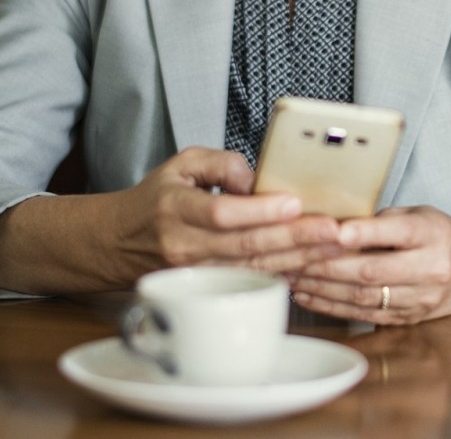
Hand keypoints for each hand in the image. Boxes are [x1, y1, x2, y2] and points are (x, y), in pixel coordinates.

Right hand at [110, 146, 343, 281]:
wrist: (118, 243)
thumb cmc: (156, 199)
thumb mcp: (181, 164)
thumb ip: (220, 163)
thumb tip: (256, 179)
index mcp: (177, 209)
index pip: (221, 214)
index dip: (258, 211)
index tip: (292, 203)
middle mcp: (186, 246)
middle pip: (246, 246)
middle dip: (294, 238)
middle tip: (332, 230)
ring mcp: (197, 274)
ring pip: (253, 268)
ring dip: (298, 259)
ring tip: (332, 247)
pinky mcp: (209, 288)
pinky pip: (251, 281)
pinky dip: (284, 274)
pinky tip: (312, 265)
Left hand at [285, 205, 450, 324]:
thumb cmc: (436, 237)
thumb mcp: (419, 216)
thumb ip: (383, 219)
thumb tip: (336, 223)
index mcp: (433, 234)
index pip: (398, 233)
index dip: (366, 233)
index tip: (337, 231)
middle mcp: (430, 268)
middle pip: (374, 270)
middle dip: (330, 265)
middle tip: (297, 257)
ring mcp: (419, 299)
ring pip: (364, 296)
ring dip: (324, 288)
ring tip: (294, 276)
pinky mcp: (406, 319)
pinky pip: (363, 314)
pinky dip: (332, 306)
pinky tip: (309, 295)